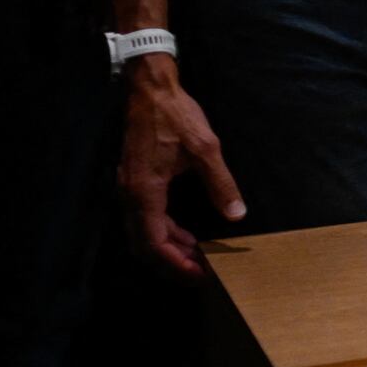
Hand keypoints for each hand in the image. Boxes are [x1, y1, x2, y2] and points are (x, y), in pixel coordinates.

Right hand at [118, 62, 244, 279]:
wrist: (150, 91)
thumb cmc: (176, 117)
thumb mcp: (205, 149)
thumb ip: (220, 184)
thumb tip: (237, 215)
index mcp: (145, 193)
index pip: (155, 244)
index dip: (177, 264)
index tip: (201, 275)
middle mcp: (131, 197)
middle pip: (145, 245)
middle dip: (172, 263)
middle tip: (202, 273)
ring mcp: (129, 190)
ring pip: (144, 233)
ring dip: (169, 248)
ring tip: (199, 256)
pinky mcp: (135, 183)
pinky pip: (146, 218)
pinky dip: (165, 231)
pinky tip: (186, 234)